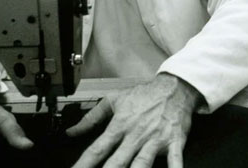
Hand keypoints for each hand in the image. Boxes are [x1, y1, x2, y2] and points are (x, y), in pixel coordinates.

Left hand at [67, 73, 200, 167]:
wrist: (175, 87)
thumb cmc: (146, 94)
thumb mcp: (114, 99)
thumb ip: (92, 117)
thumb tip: (72, 131)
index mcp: (121, 125)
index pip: (98, 149)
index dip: (84, 164)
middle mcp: (136, 135)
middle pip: (117, 161)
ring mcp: (155, 140)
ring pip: (142, 163)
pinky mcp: (174, 142)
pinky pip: (175, 160)